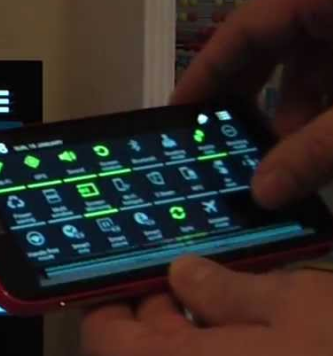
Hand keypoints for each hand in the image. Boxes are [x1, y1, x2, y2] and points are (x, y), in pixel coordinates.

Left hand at [82, 255, 332, 355]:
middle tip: (187, 259)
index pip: (106, 346)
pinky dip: (235, 352)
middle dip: (159, 306)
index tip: (116, 272)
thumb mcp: (295, 305)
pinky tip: (276, 320)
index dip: (100, 306)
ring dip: (203, 326)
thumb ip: (229, 290)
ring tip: (241, 278)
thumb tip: (182, 277)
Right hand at [172, 0, 332, 207]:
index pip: (242, 29)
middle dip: (256, 99)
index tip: (179, 115)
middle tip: (230, 146)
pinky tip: (326, 138)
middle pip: (274, 43)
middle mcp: (328, 0)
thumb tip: (264, 194)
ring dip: (300, 106)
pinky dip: (330, 101)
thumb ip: (317, 149)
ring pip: (316, 54)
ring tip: (288, 156)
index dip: (207, 73)